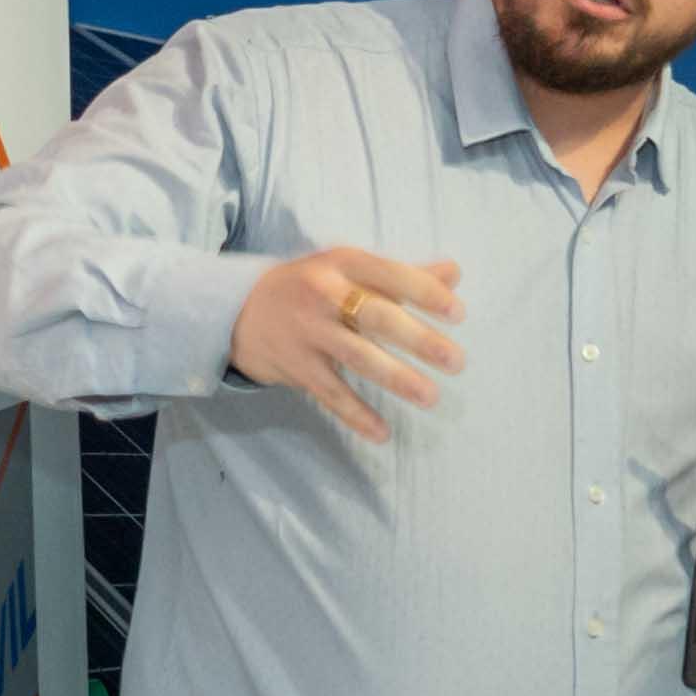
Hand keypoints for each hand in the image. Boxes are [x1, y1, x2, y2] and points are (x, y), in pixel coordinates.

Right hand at [224, 249, 463, 444]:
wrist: (236, 309)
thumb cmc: (308, 286)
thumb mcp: (347, 268)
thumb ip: (400, 274)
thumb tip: (454, 273)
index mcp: (342, 262)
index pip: (391, 274)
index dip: (425, 293)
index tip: (459, 314)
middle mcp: (323, 294)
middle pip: (377, 317)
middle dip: (419, 339)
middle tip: (456, 361)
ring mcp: (307, 332)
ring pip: (357, 356)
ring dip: (396, 378)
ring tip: (430, 396)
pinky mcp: (296, 366)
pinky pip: (331, 394)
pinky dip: (356, 415)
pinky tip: (382, 433)